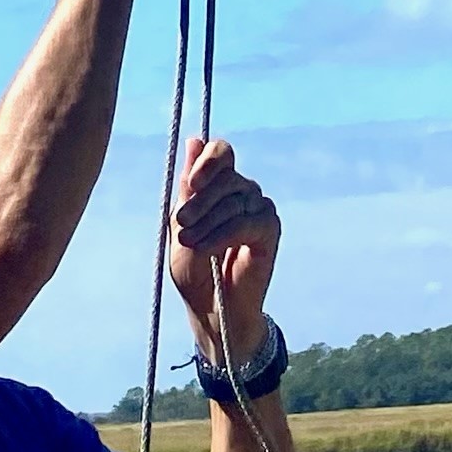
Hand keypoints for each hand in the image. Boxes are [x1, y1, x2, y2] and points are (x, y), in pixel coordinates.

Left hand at [168, 134, 281, 358]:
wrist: (212, 311)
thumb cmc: (194, 270)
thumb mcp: (182, 227)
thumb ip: (189, 188)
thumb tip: (194, 140)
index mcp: (219, 184)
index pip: (221, 152)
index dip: (209, 160)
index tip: (193, 181)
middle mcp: (243, 190)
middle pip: (226, 176)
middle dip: (200, 200)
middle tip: (181, 224)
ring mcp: (259, 208)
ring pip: (235, 200)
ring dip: (207, 222)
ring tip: (190, 244)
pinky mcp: (270, 230)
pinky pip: (247, 222)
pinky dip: (222, 235)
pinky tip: (207, 251)